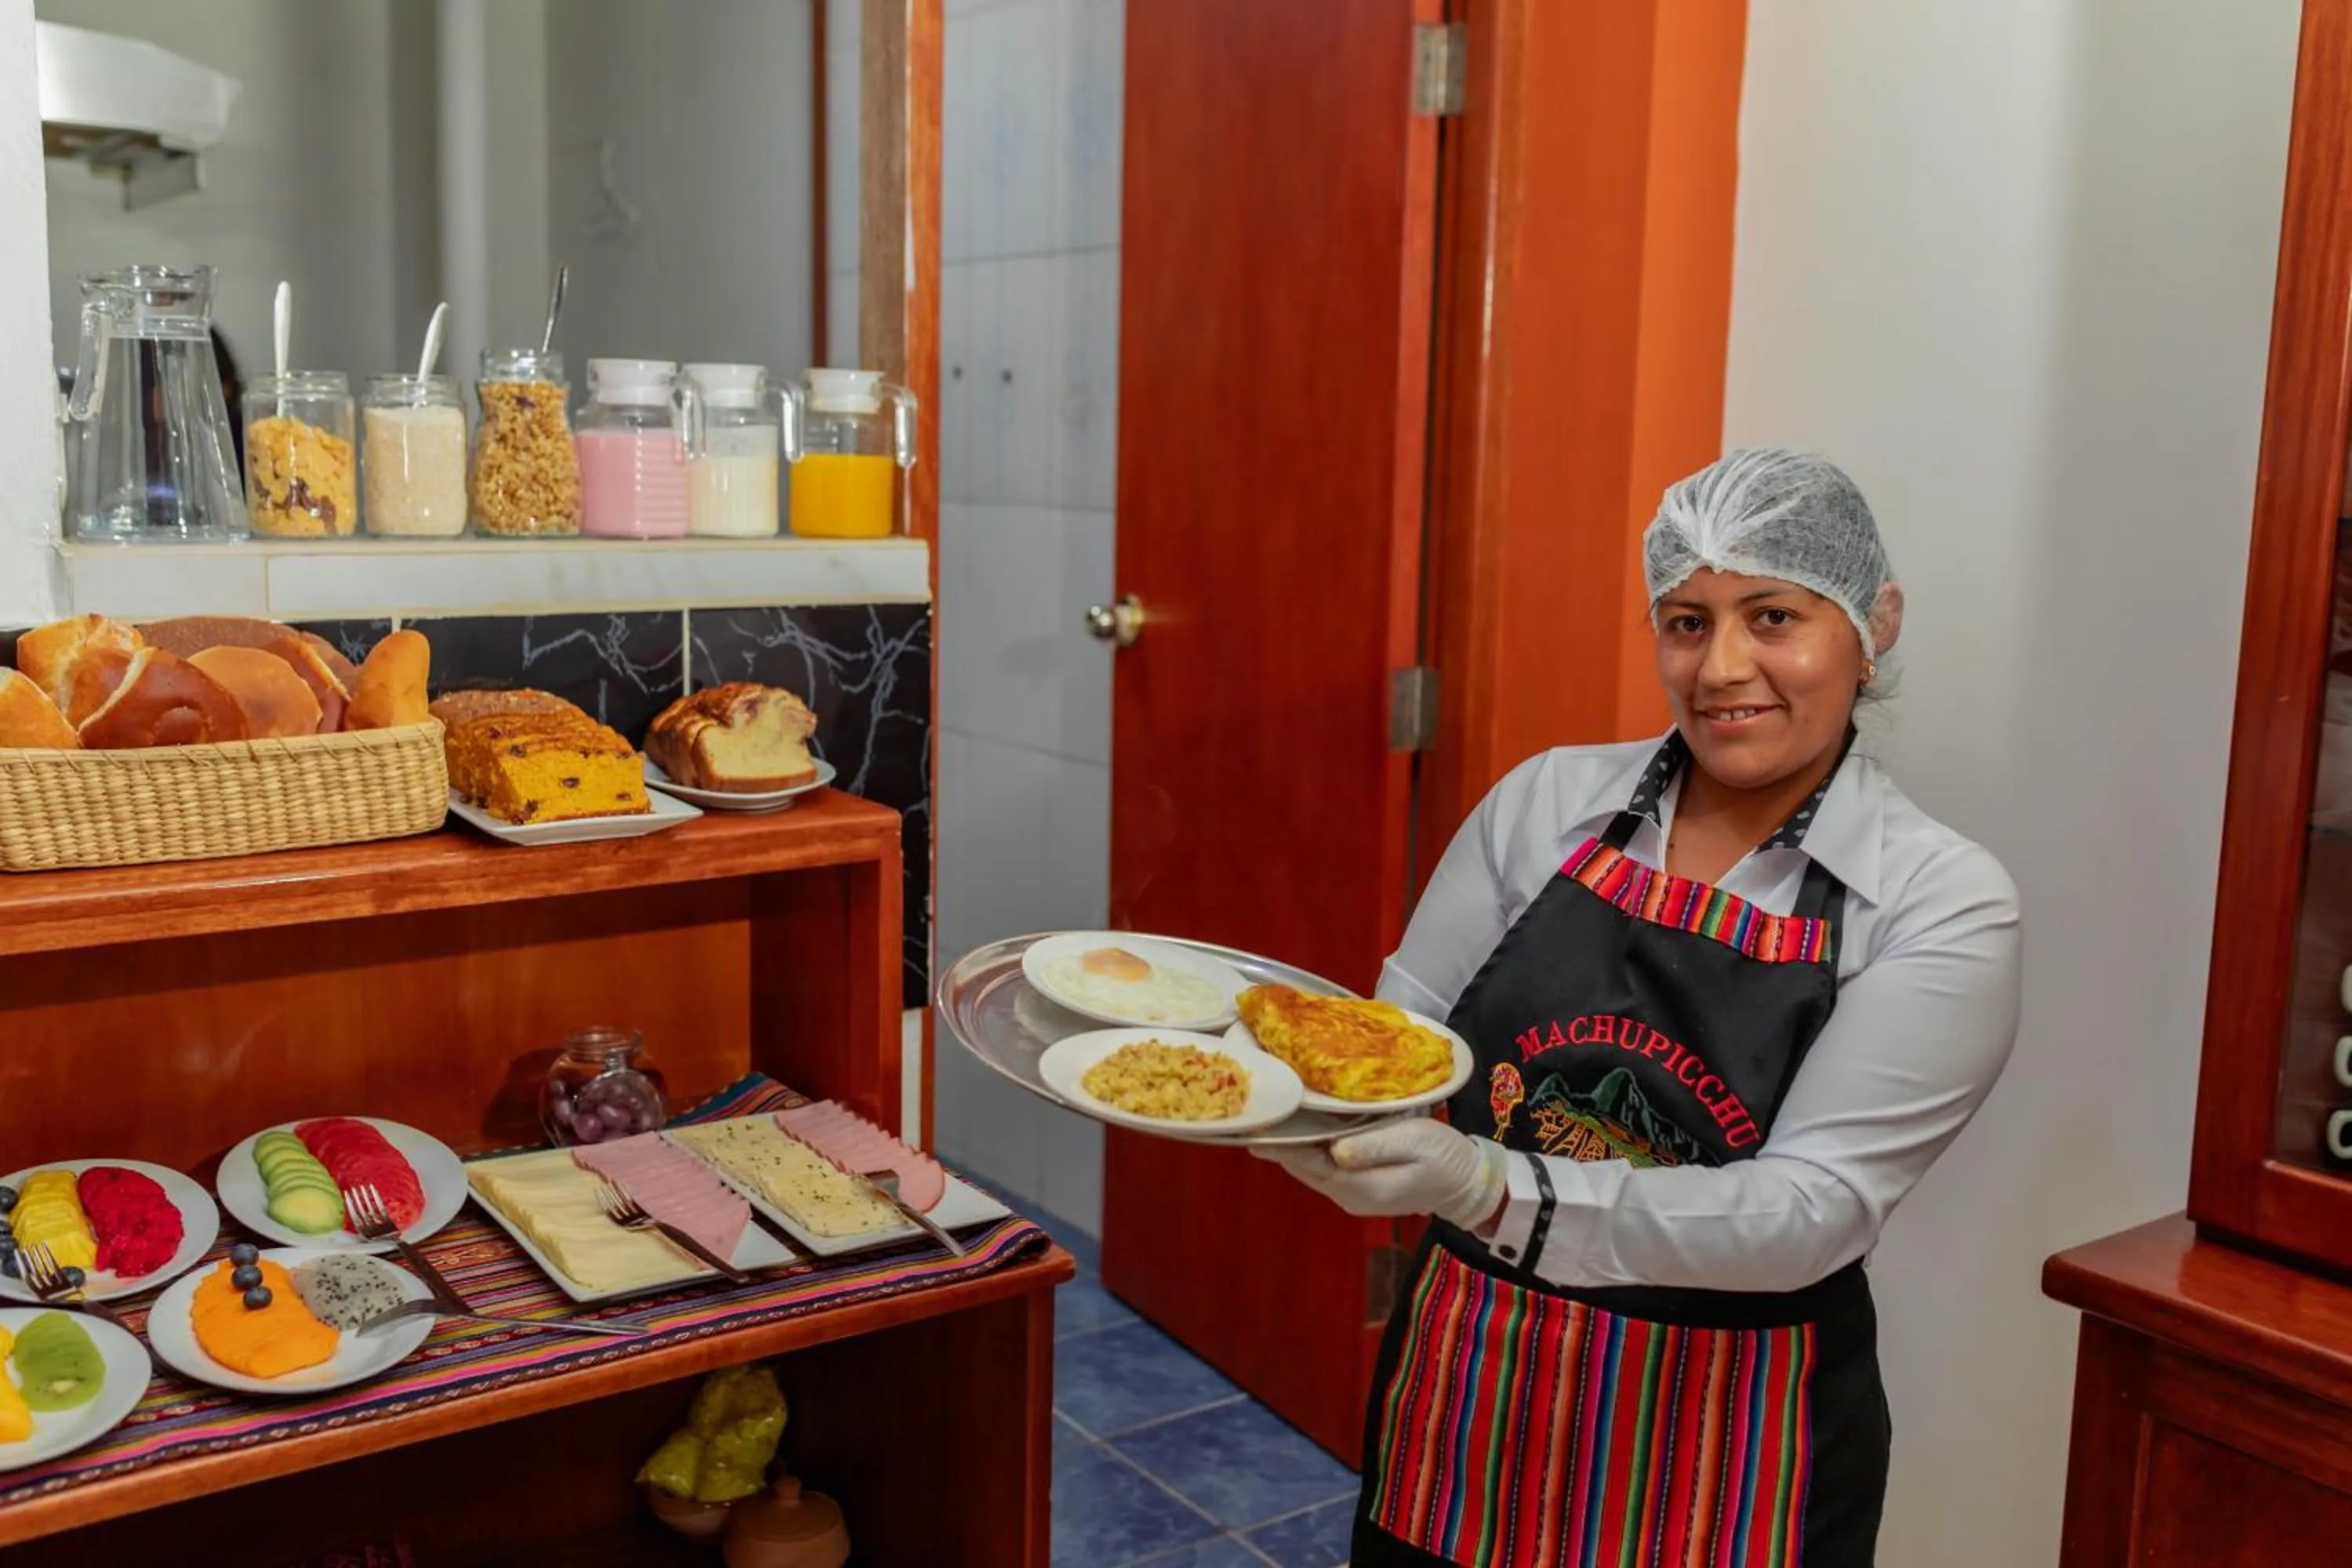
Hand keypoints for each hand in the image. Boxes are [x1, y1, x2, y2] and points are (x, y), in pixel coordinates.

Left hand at [1254, 1119, 1506, 1229]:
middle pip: (1302, 1167)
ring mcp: (1352, 1194)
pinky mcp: (1359, 1187)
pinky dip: (1309, 1149)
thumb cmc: (1443, 1157)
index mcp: (1358, 1185)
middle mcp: (1347, 1195)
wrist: (1468, 1183)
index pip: (1307, 1163)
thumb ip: (1373, 1146)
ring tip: (1269, 1116)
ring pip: (1311, 1167)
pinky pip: (1324, 1167)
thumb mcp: (1413, 1142)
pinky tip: (1300, 1128)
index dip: (1278, 1144)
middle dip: (1279, 1142)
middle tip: (1254, 1111)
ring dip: (1292, 1145)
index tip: (1254, 1124)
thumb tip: (1333, 1149)